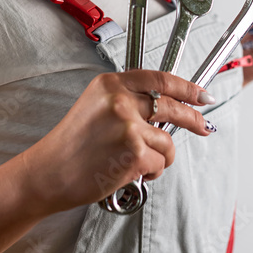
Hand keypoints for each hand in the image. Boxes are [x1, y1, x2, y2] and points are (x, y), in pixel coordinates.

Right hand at [18, 70, 215, 214]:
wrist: (49, 173)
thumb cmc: (71, 146)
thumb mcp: (94, 107)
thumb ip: (125, 101)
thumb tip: (164, 108)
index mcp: (109, 84)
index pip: (159, 79)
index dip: (186, 87)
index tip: (201, 94)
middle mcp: (120, 101)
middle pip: (172, 106)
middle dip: (193, 118)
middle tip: (203, 126)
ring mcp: (128, 126)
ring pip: (167, 142)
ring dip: (160, 157)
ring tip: (135, 163)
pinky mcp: (135, 153)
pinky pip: (160, 163)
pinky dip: (151, 173)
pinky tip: (129, 172)